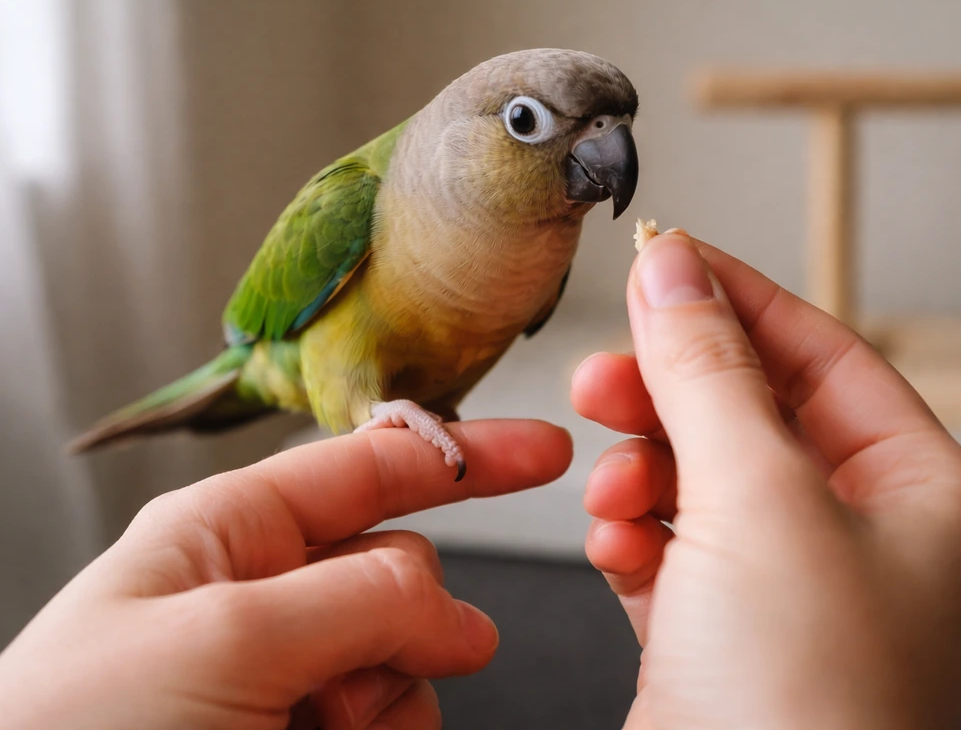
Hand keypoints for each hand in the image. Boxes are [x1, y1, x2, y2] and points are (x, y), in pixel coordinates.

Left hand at [0, 421, 571, 729]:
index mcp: (230, 532)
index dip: (464, 454)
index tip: (546, 452)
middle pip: (400, 571)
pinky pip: (388, 724)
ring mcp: (285, 675)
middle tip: (358, 681)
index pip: (372, 466)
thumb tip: (451, 605)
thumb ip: (354, 597)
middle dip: (409, 621)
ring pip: (404, 659)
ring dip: (386, 699)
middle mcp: (264, 596)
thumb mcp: (220, 640)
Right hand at [572, 232, 960, 728]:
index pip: (819, 352)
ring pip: (696, 474)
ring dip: (643, 469)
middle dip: (670, 393)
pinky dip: (634, 532)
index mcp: (915, 492)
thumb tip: (672, 269)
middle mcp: (859, 535)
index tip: (661, 261)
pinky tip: (619, 546)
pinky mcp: (719, 628)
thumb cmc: (802, 704)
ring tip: (613, 489)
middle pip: (748, 411)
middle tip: (603, 375)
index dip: (735, 300)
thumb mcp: (756, 499)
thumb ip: (707, 371)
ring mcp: (787, 585)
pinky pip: (667, 540)